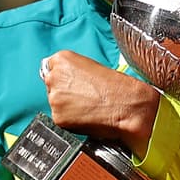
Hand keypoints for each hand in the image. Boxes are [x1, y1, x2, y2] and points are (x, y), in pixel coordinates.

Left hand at [39, 50, 158, 157]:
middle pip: (51, 85)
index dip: (64, 78)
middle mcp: (54, 76)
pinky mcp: (58, 117)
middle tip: (83, 96)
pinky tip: (86, 116)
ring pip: (55, 103)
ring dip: (66, 106)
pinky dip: (70, 120)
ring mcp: (54, 98)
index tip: (72, 83)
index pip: (51, 67)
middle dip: (64, 92)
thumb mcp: (92, 67)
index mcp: (62, 59)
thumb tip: (66, 82)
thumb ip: (73, 72)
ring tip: (87, 106)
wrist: (128, 105)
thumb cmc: (117, 87)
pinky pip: (60, 119)